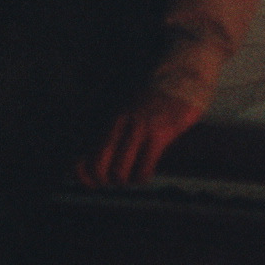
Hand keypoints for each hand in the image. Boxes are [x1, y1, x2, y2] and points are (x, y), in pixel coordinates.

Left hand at [76, 91, 202, 187]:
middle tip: (116, 181)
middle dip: (104, 180)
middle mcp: (120, 125)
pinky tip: (146, 174)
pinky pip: (144, 166)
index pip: (87, 152)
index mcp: (110, 120)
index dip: (84, 174)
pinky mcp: (159, 133)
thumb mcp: (129, 111)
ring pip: (119, 170)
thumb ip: (116, 130)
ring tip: (134, 177)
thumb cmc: (155, 102)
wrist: (181, 80)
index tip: (92, 183)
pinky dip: (142, 177)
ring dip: (125, 181)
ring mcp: (138, 129)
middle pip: (98, 165)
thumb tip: (99, 153)